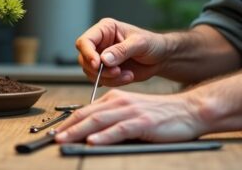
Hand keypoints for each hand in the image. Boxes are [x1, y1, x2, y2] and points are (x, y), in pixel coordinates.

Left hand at [53, 89, 204, 144]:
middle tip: (51, 138)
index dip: (68, 122)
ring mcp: (132, 111)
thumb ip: (113, 119)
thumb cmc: (161, 115)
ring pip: (99, 121)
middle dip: (67, 127)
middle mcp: (121, 102)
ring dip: (79, 131)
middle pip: (88, 114)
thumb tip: (91, 133)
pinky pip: (120, 129)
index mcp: (116, 99)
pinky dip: (105, 136)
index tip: (54, 133)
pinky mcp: (143, 123)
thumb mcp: (132, 112)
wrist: (189, 110)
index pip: (86, 110)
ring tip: (64, 139)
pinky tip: (94, 142)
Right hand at [75, 18, 168, 85]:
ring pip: (91, 73)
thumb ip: (122, 50)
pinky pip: (100, 81)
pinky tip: (128, 77)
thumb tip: (104, 59)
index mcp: (105, 30)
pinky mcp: (106, 72)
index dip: (87, 53)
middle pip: (84, 59)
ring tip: (127, 75)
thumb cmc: (152, 44)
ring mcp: (102, 59)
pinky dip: (112, 83)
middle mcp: (100, 44)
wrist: (161, 58)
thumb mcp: (140, 43)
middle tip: (117, 72)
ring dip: (108, 78)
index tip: (97, 65)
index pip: (85, 41)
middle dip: (99, 70)